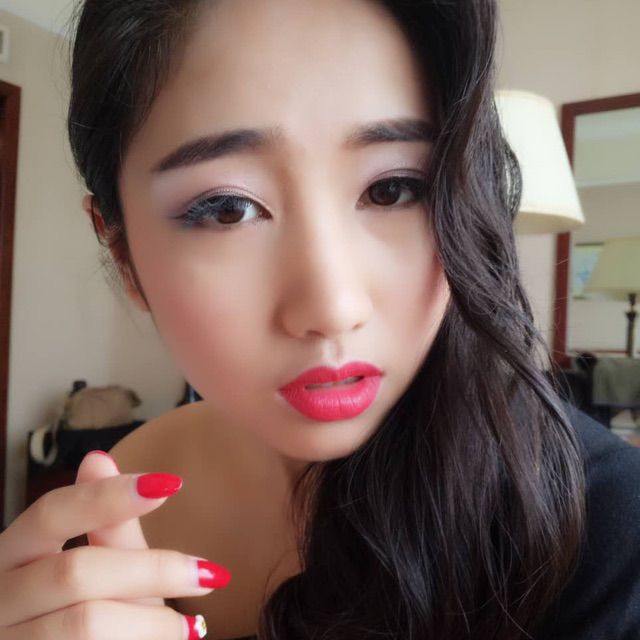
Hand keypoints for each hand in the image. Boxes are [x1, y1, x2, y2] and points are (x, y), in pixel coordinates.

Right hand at [0, 451, 228, 638]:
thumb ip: (105, 524)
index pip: (51, 513)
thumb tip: (98, 457)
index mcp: (12, 555)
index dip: (107, 497)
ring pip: (86, 623)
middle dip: (153, 570)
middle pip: (75, 571)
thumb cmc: (91, 615)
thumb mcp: (103, 570)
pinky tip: (169, 639)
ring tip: (187, 626)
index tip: (170, 483)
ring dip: (152, 623)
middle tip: (210, 574)